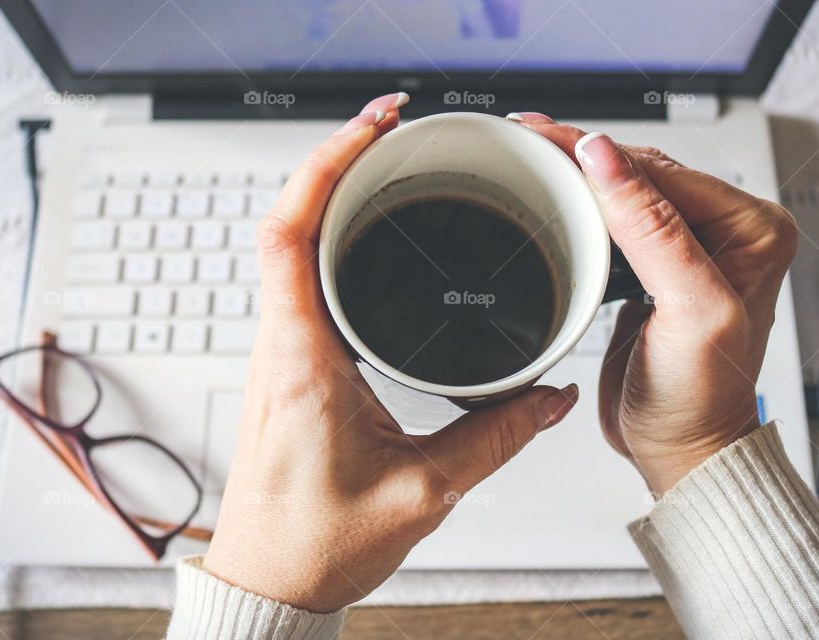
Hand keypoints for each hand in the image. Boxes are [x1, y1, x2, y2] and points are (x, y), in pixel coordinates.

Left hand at [202, 95, 577, 612]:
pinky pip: (297, 276)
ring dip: (328, 192)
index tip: (375, 126)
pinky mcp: (290, 363)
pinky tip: (365, 234)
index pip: (291, 232)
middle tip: (391, 128)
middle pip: (288, 217)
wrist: (272, 579)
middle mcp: (281, 344)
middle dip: (336, 157)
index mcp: (303, 361)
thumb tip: (546, 397)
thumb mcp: (424, 491)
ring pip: (288, 243)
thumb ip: (496, 438)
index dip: (327, 163)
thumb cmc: (317, 543)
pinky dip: (328, 235)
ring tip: (383, 161)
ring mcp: (280, 350)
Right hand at [509, 113, 797, 494]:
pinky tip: (556, 193)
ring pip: (625, 193)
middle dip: (582, 155)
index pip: (665, 173)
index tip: (544, 134)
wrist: (679, 448)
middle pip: (643, 174)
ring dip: (578, 176)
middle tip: (526, 134)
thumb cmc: (701, 397)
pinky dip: (581, 208)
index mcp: (753, 228)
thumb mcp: (689, 310)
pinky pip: (614, 223)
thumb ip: (653, 231)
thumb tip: (607, 158)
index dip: (599, 153)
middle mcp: (727, 230)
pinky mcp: (653, 269)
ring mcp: (688, 249)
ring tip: (531, 153)